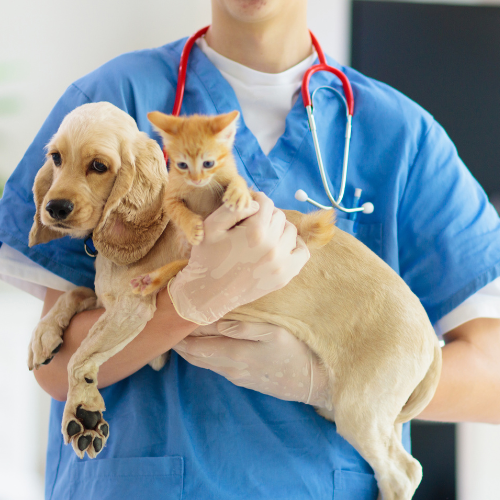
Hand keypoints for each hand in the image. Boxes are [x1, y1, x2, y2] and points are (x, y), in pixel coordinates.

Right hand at [168, 192, 309, 324]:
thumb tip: (256, 201)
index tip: (248, 207)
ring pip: (291, 231)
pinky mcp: (284, 276)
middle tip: (252, 222)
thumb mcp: (211, 226)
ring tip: (264, 234)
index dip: (256, 200)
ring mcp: (281, 264)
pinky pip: (302, 252)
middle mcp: (272, 247)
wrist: (208, 294)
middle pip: (279, 216)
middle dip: (266, 215)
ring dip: (279, 229)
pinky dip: (294, 245)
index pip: (266, 203)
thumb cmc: (206, 257)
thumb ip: (234, 208)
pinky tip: (280, 245)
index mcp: (255, 232)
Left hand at [173, 321, 333, 410]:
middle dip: (179, 343)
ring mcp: (234, 375)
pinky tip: (200, 347)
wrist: (309, 382)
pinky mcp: (240, 379)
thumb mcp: (272, 333)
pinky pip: (213, 367)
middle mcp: (229, 367)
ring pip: (202, 363)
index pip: (198, 343)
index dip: (182, 332)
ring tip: (178, 335)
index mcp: (234, 353)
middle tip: (166, 327)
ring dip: (188, 350)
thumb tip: (215, 322)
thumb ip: (242, 327)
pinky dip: (201, 356)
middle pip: (194, 355)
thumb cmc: (293, 352)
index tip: (170, 318)